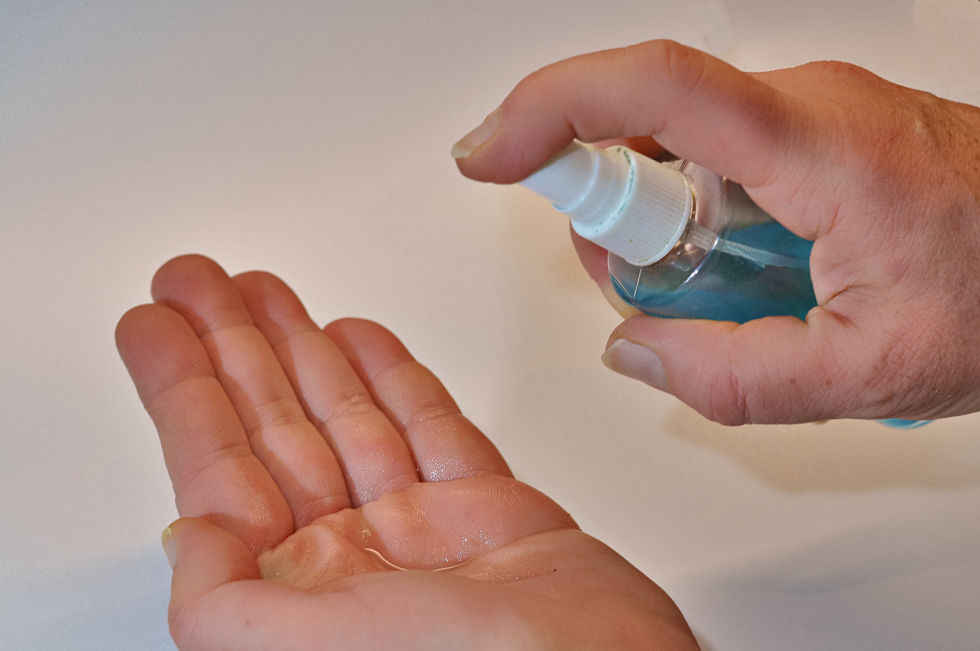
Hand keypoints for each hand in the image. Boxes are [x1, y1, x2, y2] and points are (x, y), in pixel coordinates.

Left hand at [116, 255, 696, 649]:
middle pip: (276, 426)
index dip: (181, 389)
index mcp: (298, 596)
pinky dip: (391, 376)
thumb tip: (187, 537)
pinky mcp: (482, 508)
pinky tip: (357, 338)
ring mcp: (417, 527)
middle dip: (234, 346)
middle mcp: (350, 558)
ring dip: (302, 347)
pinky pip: (425, 424)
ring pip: (346, 413)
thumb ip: (228, 604)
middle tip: (196, 281)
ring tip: (262, 292)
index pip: (220, 468)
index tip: (155, 326)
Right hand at [453, 40, 979, 424]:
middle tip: (640, 289)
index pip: (653, 87)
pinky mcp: (811, 127)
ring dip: (655, 219)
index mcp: (819, 145)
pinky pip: (712, 151)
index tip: (488, 152)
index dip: (550, 108)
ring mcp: (809, 110)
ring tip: (714, 293)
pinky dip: (691, 210)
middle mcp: (805, 104)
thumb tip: (634, 348)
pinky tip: (736, 268)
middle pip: (644, 123)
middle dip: (606, 207)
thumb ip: (734, 378)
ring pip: (674, 143)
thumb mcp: (867, 370)